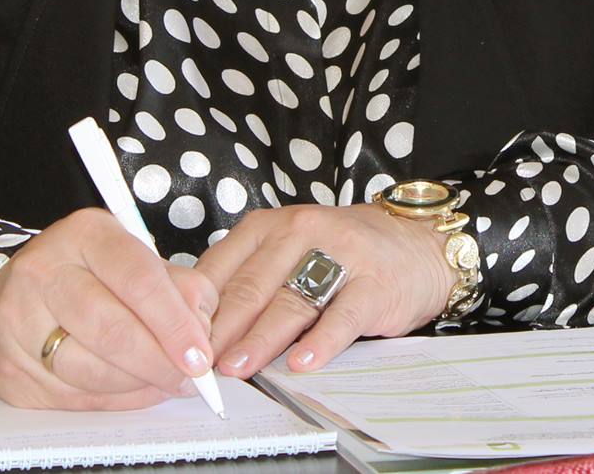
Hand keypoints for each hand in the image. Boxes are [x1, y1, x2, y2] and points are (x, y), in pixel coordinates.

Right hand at [0, 208, 218, 410]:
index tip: (201, 356)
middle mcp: (44, 271)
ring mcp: (17, 320)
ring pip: (92, 371)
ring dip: (139, 385)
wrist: (13, 295)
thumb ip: (177, 289)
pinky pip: (73, 397)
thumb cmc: (89, 277)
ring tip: (163, 382)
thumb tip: (203, 332)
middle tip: (190, 380)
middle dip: (160, 363)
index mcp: (85, 234)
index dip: (175, 324)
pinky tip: (131, 390)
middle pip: (112, 330)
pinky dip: (113, 400)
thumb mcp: (136, 262)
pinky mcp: (8, 367)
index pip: (139, 280)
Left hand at [195, 203, 453, 377]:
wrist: (415, 244)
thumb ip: (248, 277)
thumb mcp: (287, 250)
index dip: (197, 308)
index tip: (178, 340)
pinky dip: (321, 342)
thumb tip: (197, 324)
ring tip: (238, 367)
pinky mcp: (374, 284)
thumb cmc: (341, 253)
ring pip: (291, 301)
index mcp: (269, 226)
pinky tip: (302, 362)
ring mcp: (340, 255)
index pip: (222, 267)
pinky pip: (342, 315)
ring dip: (261, 339)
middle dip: (222, 329)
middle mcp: (301, 232)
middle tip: (200, 362)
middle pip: (252, 286)